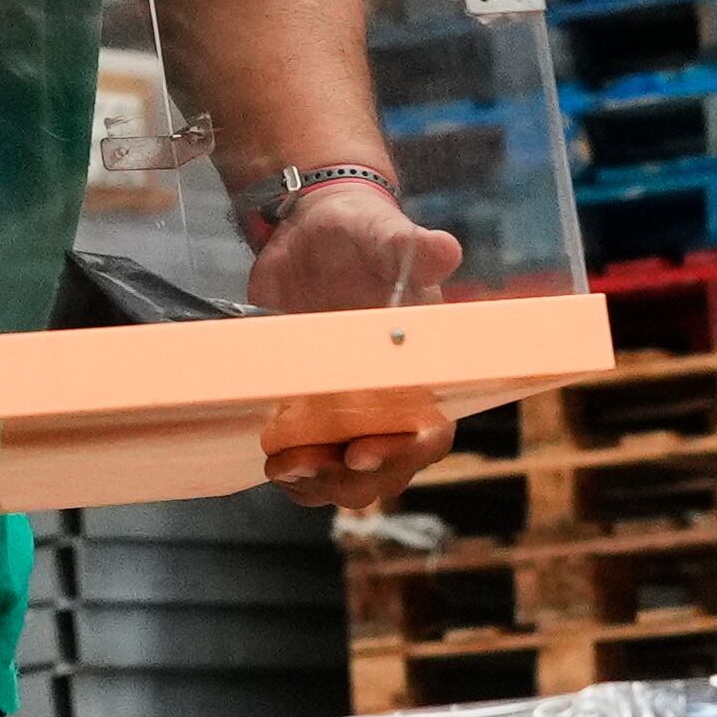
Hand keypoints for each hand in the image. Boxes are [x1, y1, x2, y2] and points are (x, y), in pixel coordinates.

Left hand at [248, 185, 464, 512]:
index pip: (431, 432)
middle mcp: (391, 403)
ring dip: (318, 484)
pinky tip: (272, 463)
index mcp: (422, 370)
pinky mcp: (308, 413)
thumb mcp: (382, 234)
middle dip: (353, 479)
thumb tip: (444, 249)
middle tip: (309, 464)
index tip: (362, 452)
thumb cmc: (362, 235)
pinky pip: (310, 465)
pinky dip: (294, 475)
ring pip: (347, 480)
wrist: (310, 232)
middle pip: (389, 470)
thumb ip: (411, 248)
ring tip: (284, 467)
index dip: (405, 452)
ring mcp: (349, 413)